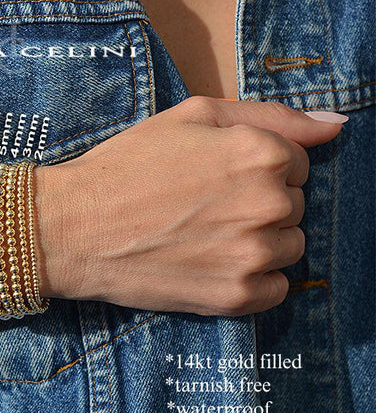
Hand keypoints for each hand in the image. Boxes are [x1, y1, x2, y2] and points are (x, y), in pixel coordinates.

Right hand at [35, 96, 343, 315]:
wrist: (75, 227)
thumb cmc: (127, 165)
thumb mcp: (192, 116)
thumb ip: (271, 115)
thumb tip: (336, 127)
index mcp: (260, 154)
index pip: (299, 163)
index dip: (259, 168)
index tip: (221, 177)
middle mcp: (267, 204)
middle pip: (294, 205)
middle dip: (260, 203)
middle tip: (207, 206)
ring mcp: (253, 255)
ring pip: (290, 246)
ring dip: (260, 241)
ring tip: (209, 236)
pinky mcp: (235, 297)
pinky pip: (276, 288)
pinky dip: (254, 278)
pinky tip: (215, 265)